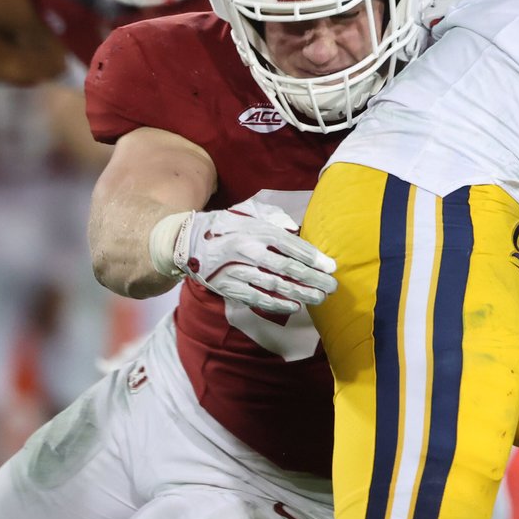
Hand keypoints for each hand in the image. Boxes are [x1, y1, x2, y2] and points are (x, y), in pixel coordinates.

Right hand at [167, 199, 337, 313]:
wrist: (186, 242)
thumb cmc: (225, 225)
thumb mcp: (248, 212)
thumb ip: (273, 217)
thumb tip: (295, 227)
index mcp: (256, 230)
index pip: (291, 245)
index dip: (313, 257)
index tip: (331, 267)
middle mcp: (248, 250)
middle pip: (287, 267)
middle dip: (313, 279)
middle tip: (332, 286)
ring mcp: (238, 270)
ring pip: (275, 285)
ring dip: (300, 293)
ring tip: (320, 298)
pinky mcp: (229, 286)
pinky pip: (257, 297)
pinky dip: (276, 304)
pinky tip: (294, 306)